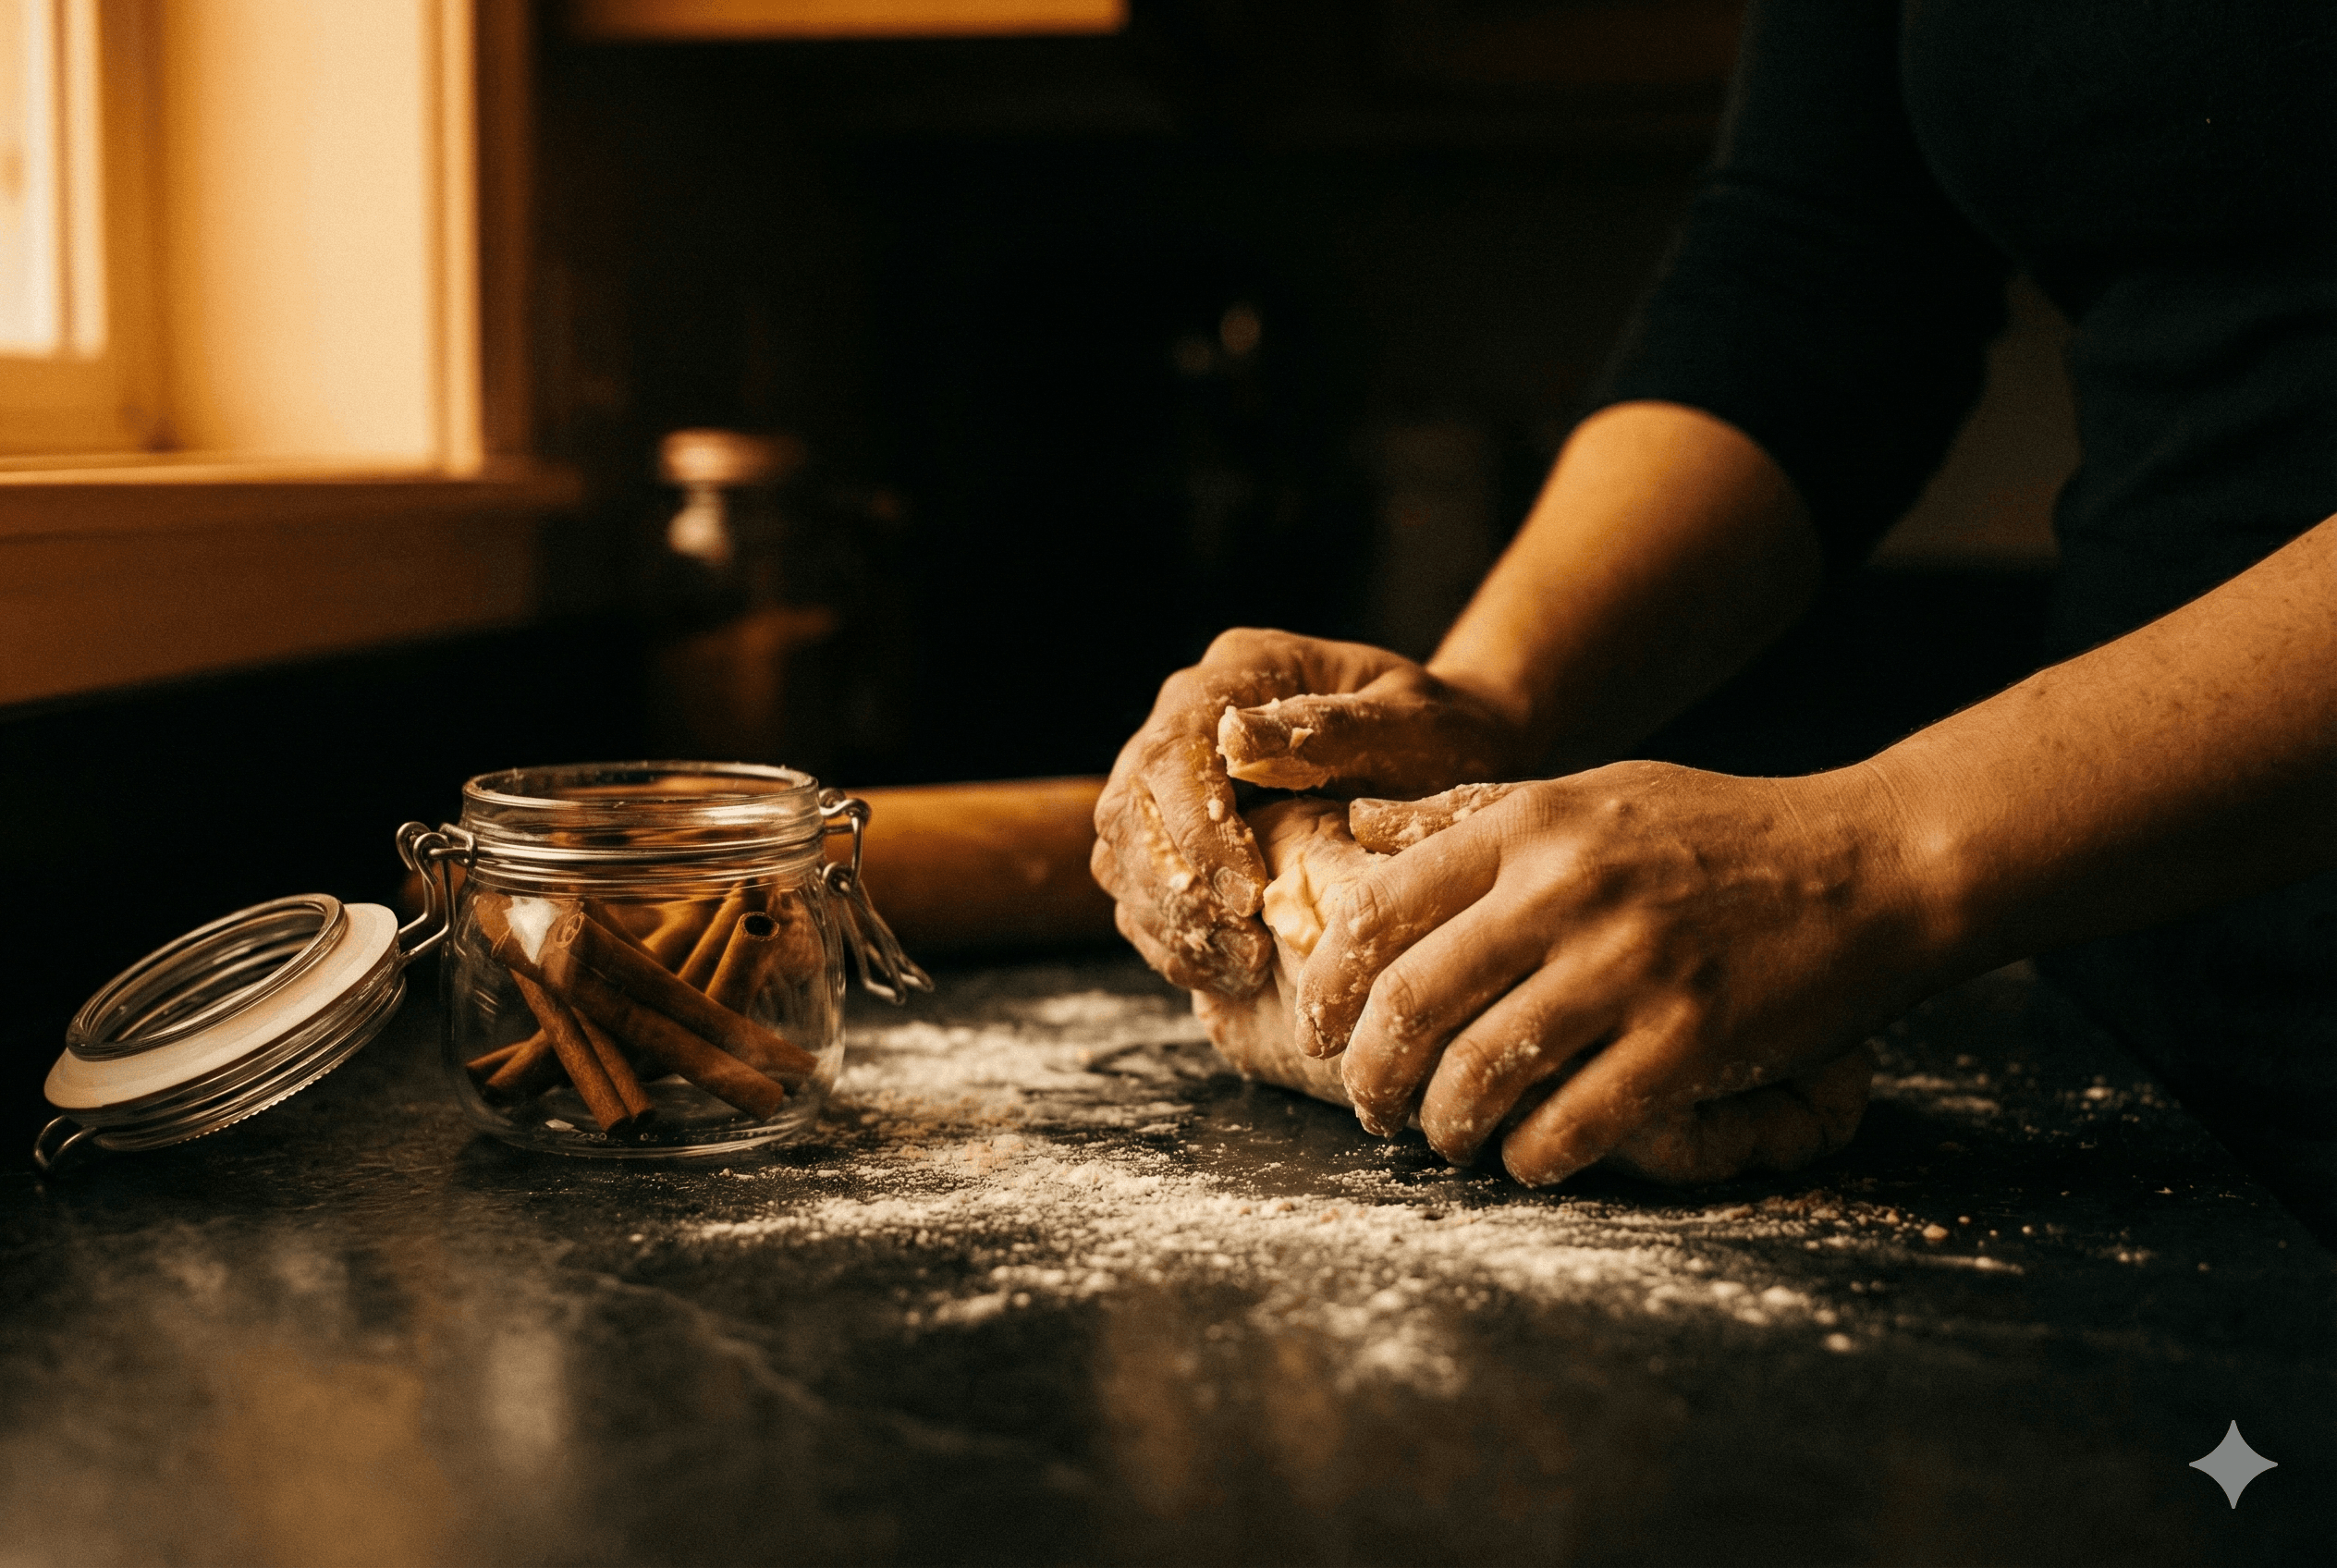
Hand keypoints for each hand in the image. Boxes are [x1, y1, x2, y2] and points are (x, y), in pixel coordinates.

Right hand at [1091, 628, 1521, 996]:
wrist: (1454, 758)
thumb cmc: (1442, 734)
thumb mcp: (1408, 722)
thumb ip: (1331, 726)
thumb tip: (1234, 737)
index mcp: (1238, 670)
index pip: (1173, 752)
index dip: (1194, 830)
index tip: (1247, 892)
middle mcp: (1188, 719)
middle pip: (1131, 810)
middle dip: (1177, 889)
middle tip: (1245, 949)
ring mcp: (1176, 780)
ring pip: (1123, 859)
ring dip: (1172, 923)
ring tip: (1243, 967)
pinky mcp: (1179, 837)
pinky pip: (1143, 895)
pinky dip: (1176, 940)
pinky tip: (1230, 971)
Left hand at [1297, 762, 1939, 1181]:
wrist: (1875, 863)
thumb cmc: (1723, 832)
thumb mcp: (1591, 792)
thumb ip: (1471, 815)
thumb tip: (1357, 828)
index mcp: (1530, 826)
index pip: (1378, 910)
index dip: (1329, 987)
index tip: (1322, 1030)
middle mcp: (1566, 889)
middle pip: (1410, 1002)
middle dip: (1371, 1076)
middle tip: (1371, 1108)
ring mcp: (1630, 965)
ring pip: (1480, 1074)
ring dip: (1445, 1128)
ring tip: (1448, 1140)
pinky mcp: (1691, 1039)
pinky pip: (1572, 1123)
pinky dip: (1531, 1157)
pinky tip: (1529, 1159)